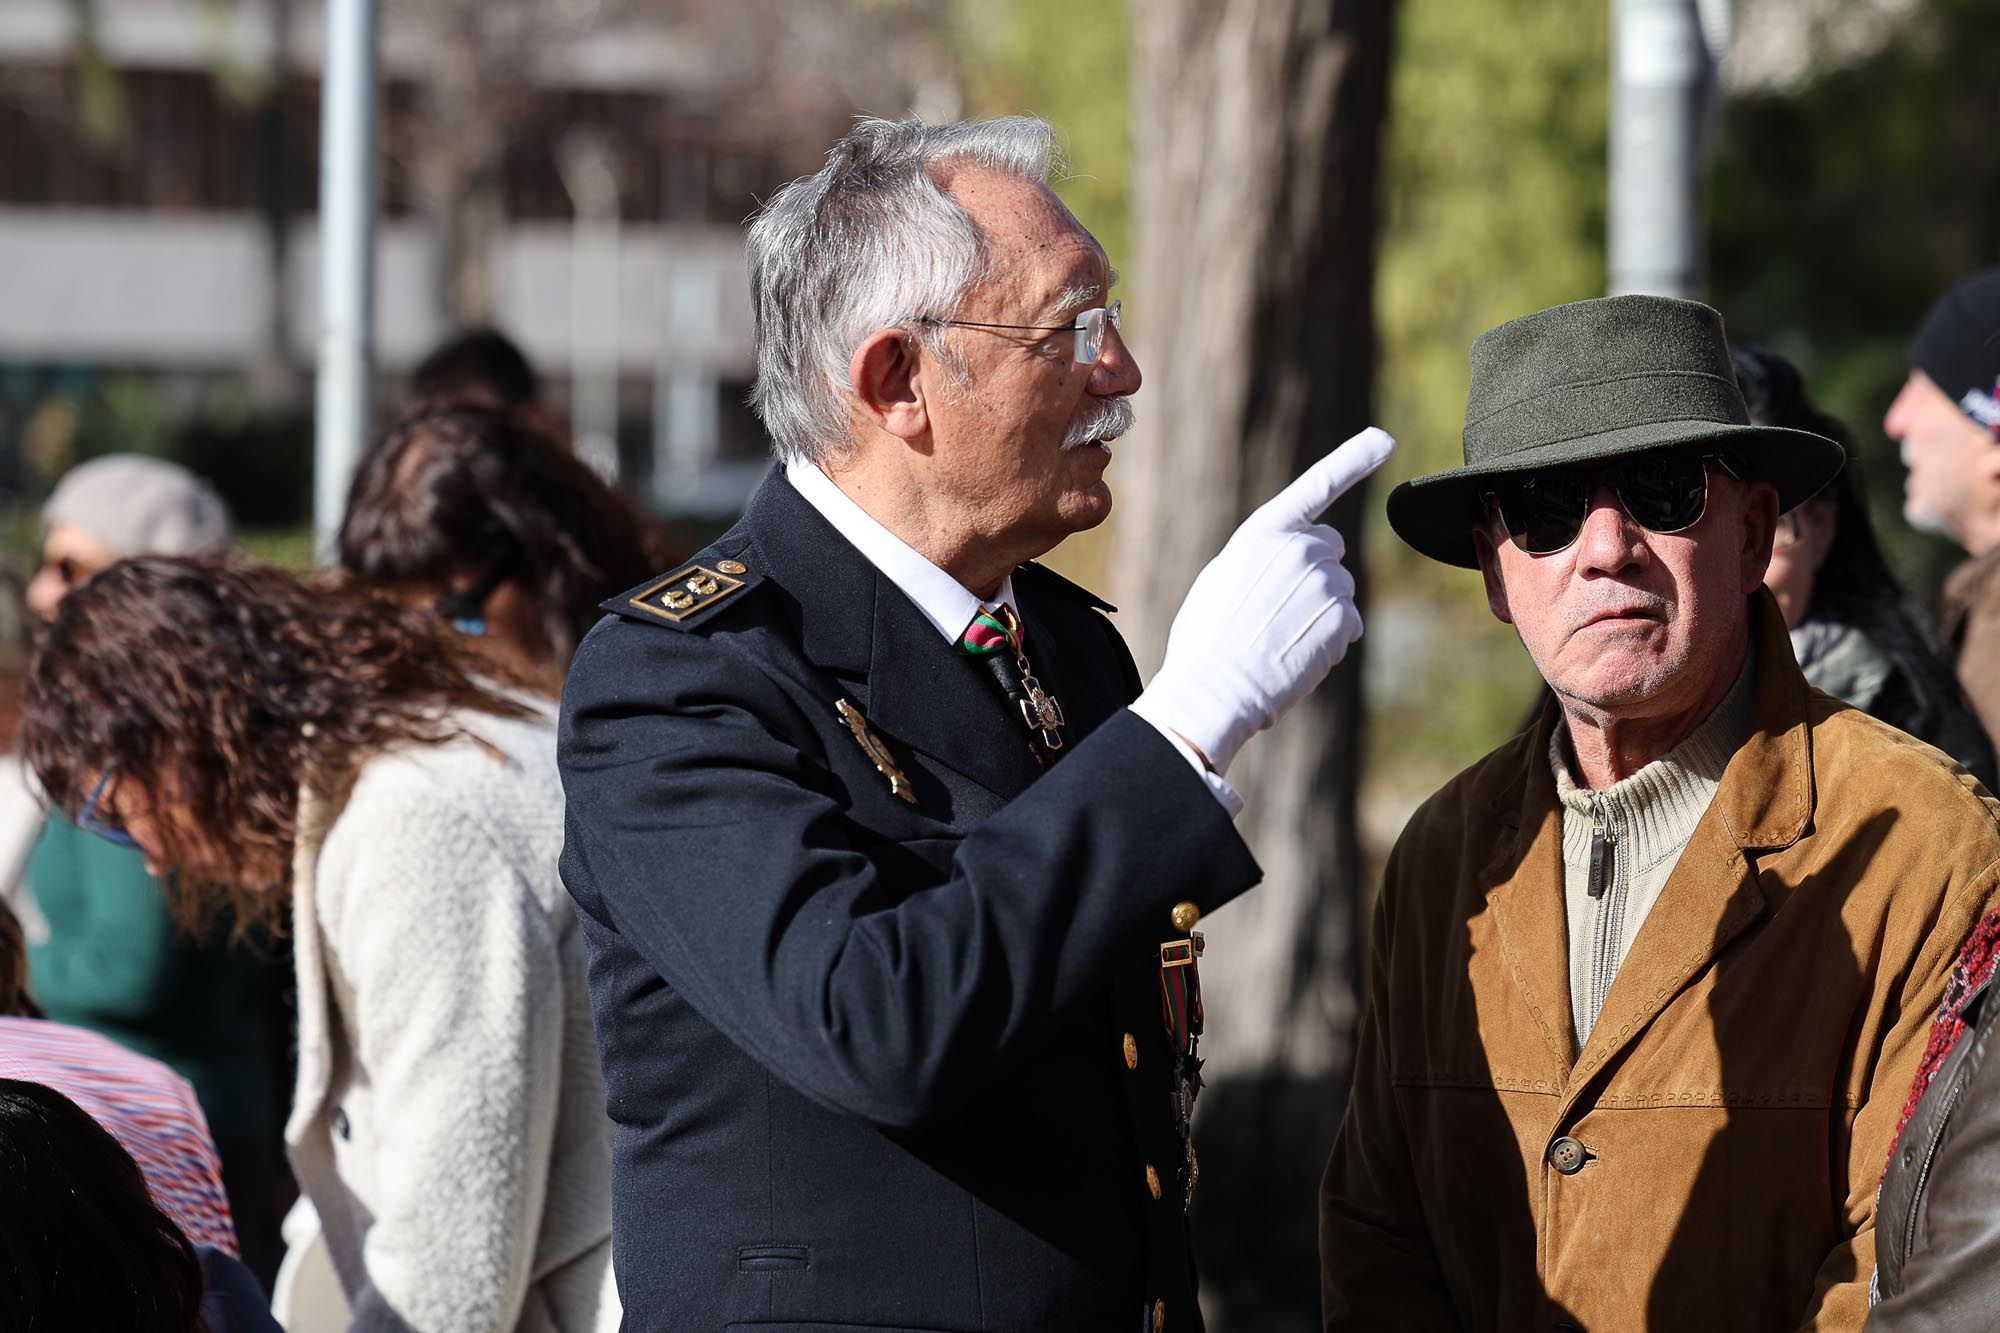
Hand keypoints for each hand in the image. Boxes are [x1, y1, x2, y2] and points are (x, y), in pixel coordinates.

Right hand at [1131, 427, 1394, 777]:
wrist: (1213, 688)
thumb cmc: (1206, 639)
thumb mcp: (1224, 577)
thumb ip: (1264, 556)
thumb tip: (1293, 557)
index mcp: (1264, 531)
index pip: (1317, 486)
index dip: (1354, 459)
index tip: (1385, 439)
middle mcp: (1301, 548)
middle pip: (1329, 550)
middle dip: (1316, 573)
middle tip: (1278, 610)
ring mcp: (1326, 583)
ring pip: (1340, 591)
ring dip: (1321, 612)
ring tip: (1280, 638)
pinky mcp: (1343, 619)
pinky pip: (1349, 625)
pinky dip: (1330, 641)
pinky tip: (1296, 654)